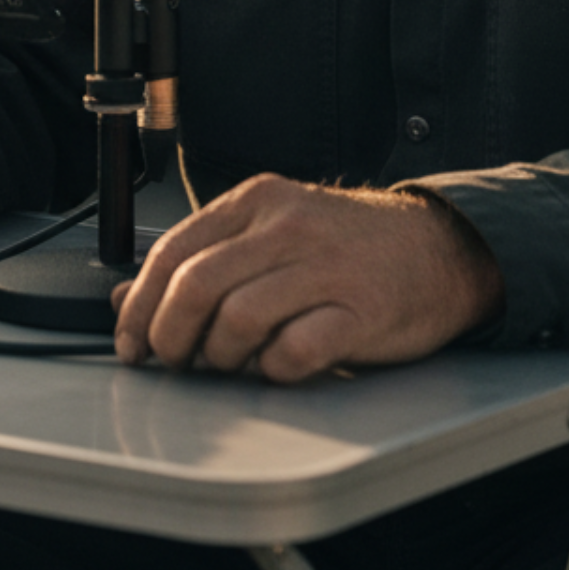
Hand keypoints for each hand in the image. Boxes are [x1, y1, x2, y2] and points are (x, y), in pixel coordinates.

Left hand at [112, 174, 503, 381]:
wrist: (438, 249)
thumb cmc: (345, 248)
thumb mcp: (270, 235)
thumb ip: (204, 260)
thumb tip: (130, 297)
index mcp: (257, 201)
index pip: (174, 248)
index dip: (141, 302)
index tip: (130, 341)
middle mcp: (287, 226)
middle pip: (197, 284)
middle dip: (169, 335)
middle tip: (173, 363)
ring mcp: (325, 267)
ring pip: (238, 318)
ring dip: (220, 357)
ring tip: (229, 365)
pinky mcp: (360, 311)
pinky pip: (295, 350)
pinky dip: (273, 369)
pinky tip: (277, 366)